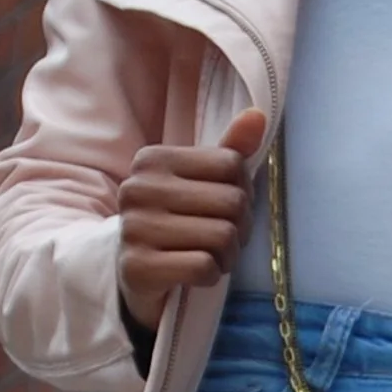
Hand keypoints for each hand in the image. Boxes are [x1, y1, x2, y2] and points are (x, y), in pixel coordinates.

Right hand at [117, 108, 263, 330]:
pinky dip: (211, 275)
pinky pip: (204, 267)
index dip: (244, 192)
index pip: (232, 165)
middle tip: (223, 240)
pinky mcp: (138, 268)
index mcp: (153, 160)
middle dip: (240, 228)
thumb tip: (258, 116)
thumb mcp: (200, 184)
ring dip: (227, 256)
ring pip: (222, 237)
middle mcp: (138, 189)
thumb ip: (229, 152)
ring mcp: (134, 228)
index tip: (226, 209)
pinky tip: (196, 274)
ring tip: (209, 256)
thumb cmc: (176, 223)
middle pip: (232, 202)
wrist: (133, 274)